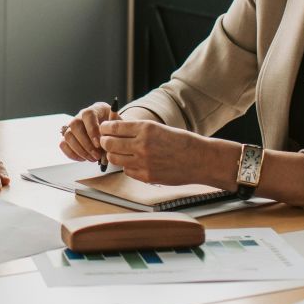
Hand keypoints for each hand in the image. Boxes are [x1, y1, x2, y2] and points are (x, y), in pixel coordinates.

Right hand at [59, 102, 116, 162]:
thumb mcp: (119, 128)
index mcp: (96, 109)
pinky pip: (63, 144)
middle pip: (75, 125)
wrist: (110, 132)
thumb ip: (115, 133)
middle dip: (86, 144)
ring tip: (93, 158)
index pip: (88, 115)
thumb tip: (108, 144)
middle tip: (97, 156)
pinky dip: (72, 154)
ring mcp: (72, 126)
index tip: (98, 144)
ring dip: (80, 150)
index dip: (92, 130)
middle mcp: (81, 115)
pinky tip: (84, 158)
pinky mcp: (67, 136)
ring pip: (68, 136)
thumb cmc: (115, 129)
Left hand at [96, 120, 233, 186]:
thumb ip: (138, 130)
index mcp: (146, 128)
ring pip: (115, 159)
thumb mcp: (159, 128)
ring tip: (119, 152)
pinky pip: (127, 171)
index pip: (114, 127)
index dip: (105, 128)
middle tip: (106, 141)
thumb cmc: (181, 142)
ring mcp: (143, 162)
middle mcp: (142, 144)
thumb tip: (116, 129)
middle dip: (105, 142)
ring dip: (114, 155)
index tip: (104, 129)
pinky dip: (127, 166)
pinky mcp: (146, 176)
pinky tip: (134, 162)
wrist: (199, 159)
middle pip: (109, 144)